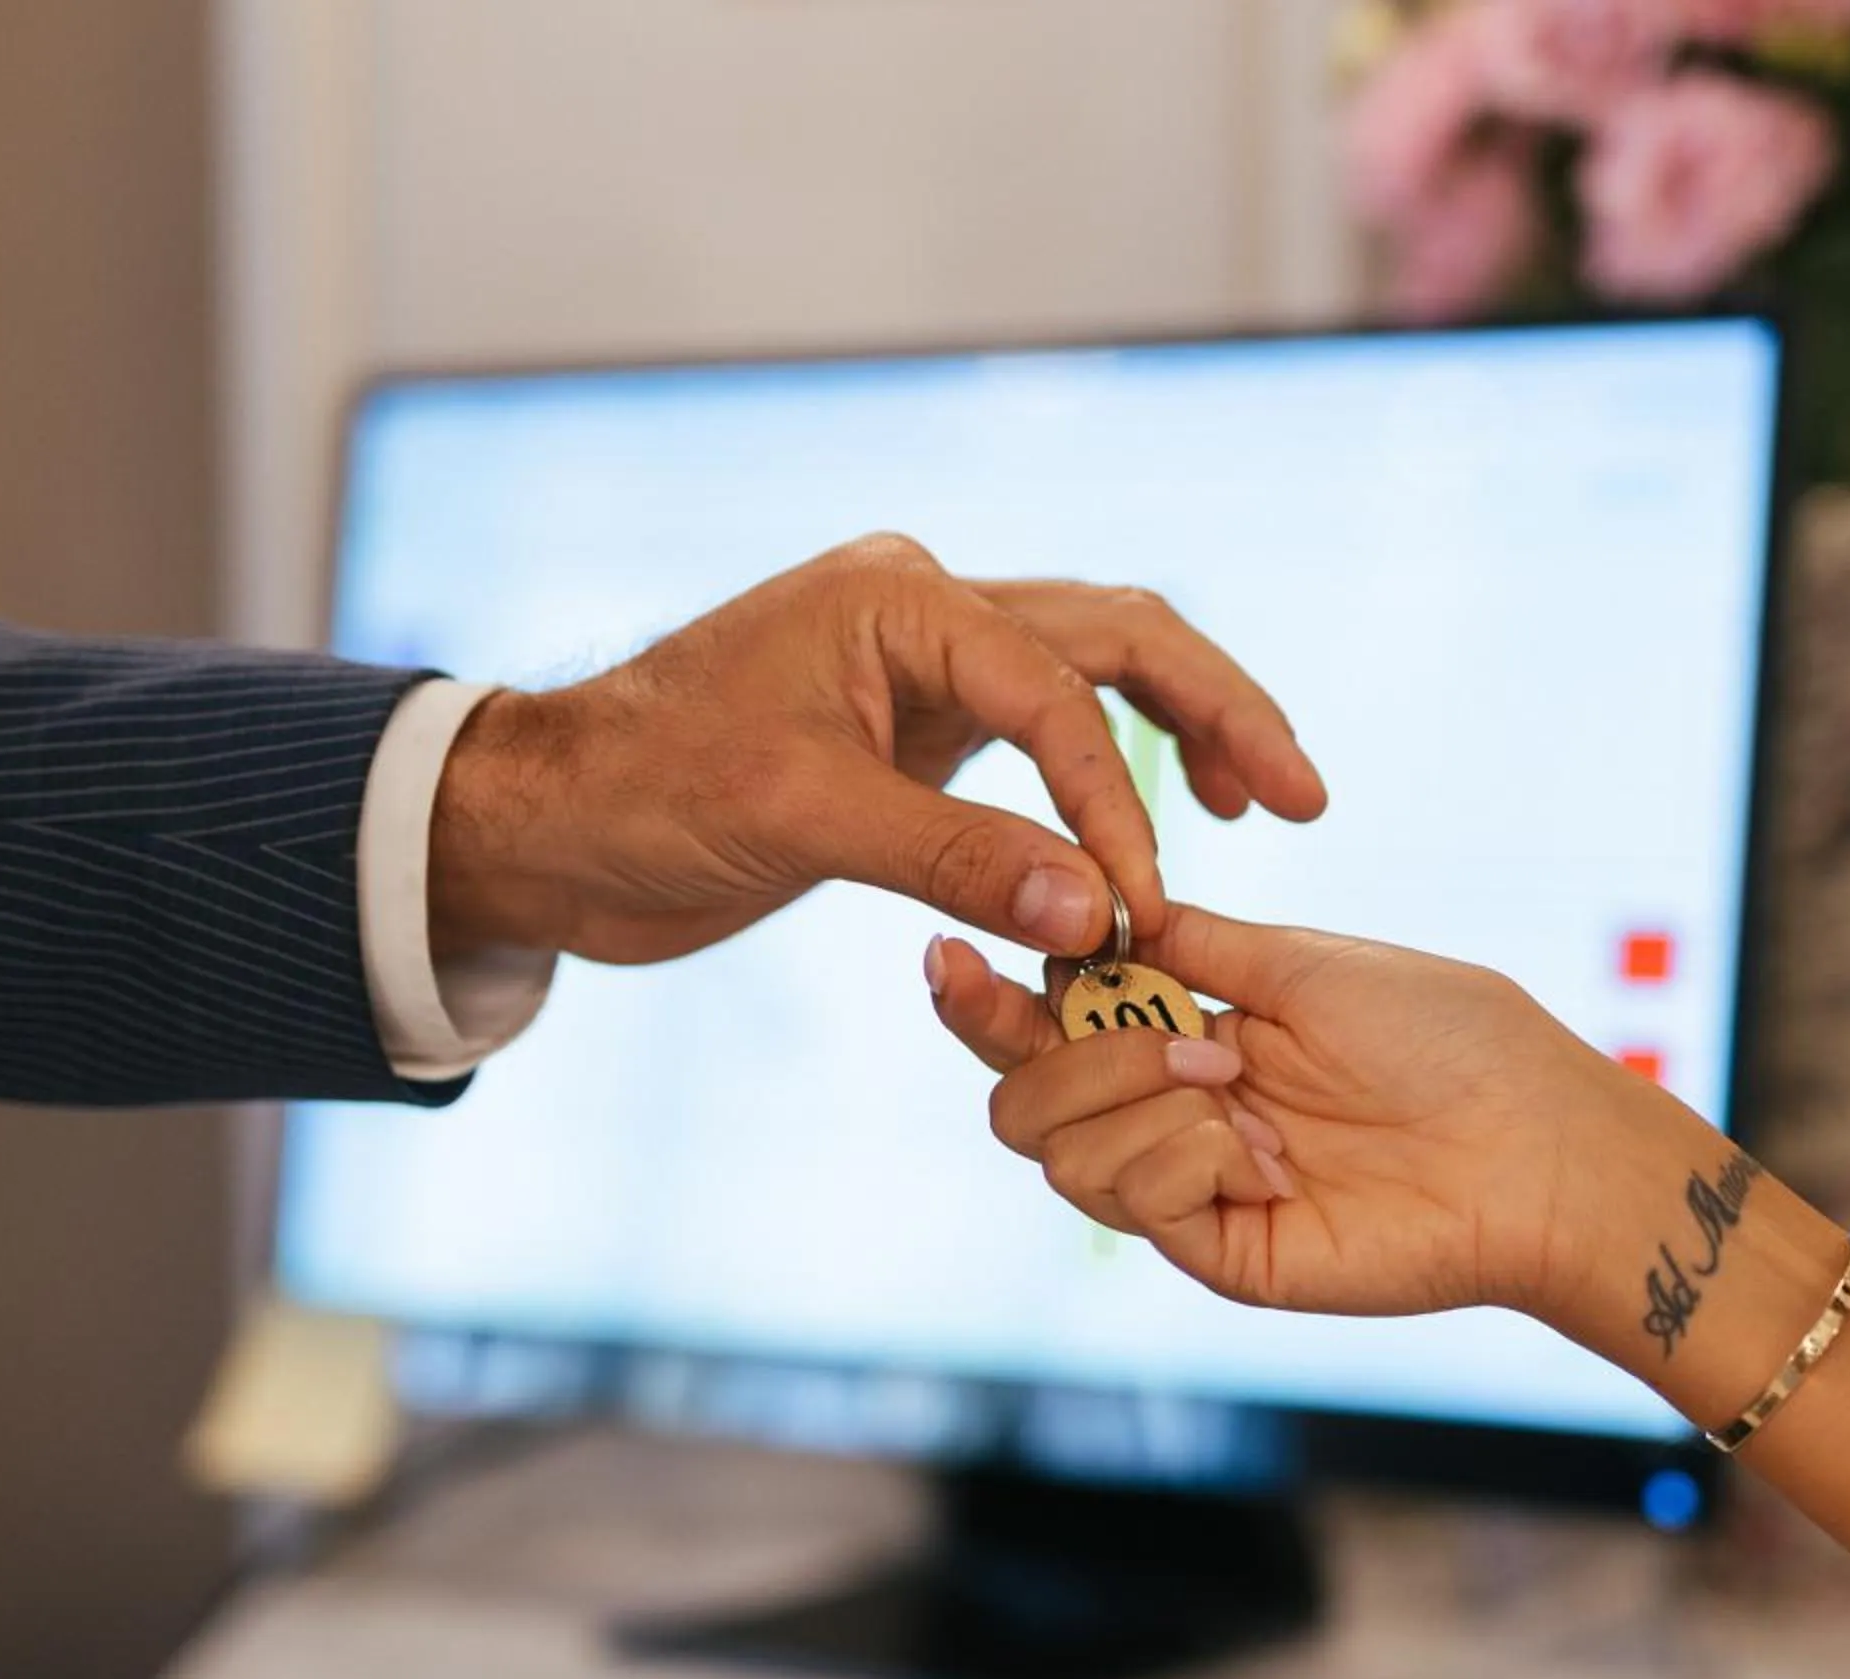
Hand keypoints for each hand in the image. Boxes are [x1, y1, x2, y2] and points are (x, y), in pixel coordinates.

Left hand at [426, 535, 1326, 965]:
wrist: (546, 825)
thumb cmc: (642, 798)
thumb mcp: (796, 819)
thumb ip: (950, 856)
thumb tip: (1096, 906)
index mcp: (902, 601)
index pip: (1059, 688)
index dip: (1116, 798)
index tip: (1141, 905)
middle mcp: (925, 613)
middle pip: (1116, 636)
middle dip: (1215, 710)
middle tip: (1303, 796)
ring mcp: (920, 670)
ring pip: (1089, 678)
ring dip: (1175, 736)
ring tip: (1258, 807)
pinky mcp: (909, 735)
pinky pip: (1039, 740)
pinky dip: (1100, 784)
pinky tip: (1138, 841)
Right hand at [928, 906, 1816, 1377]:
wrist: (1536, 1143)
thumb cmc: (1447, 1039)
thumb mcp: (1301, 962)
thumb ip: (1190, 944)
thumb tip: (1092, 909)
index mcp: (1186, 1033)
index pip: (1048, 1019)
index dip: (988, 993)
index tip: (951, 949)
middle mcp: (1172, 1112)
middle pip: (1020, 1097)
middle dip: (1045, 1047)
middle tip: (1162, 1028)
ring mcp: (1190, 1188)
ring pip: (1055, 1151)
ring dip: (1131, 1094)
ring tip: (1232, 1084)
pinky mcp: (1219, 1252)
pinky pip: (1130, 1201)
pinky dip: (1177, 1156)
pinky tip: (1257, 1152)